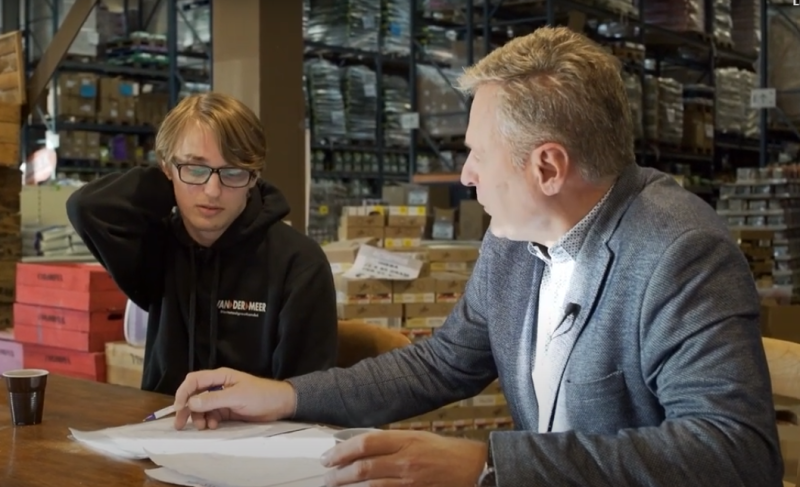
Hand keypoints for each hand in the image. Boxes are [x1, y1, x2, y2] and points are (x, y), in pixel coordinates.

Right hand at [172, 367, 295, 430]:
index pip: (194, 381)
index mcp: (220, 376)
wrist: (280, 404)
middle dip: (186, 408)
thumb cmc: (261, 395)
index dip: (183, 393)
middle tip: (180, 424)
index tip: (179, 408)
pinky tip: (214, 426)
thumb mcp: (236, 397)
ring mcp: (222, 399)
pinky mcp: (227, 410)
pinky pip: (211, 415)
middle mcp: (218, 386)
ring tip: (204, 427)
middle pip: (194, 395)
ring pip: (201, 408)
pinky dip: (209, 421)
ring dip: (199, 417)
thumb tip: (190, 403)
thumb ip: (213, 400)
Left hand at [321, 430, 486, 486]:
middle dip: (339, 473)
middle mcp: (407, 460)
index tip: (328, 457)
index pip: (366, 443)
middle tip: (326, 476)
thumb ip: (393, 442)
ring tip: (336, 486)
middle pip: (363, 468)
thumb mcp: (420, 437)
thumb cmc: (449, 452)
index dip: (342, 451)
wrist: (476, 469)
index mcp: (407, 440)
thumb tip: (362, 447)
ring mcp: (411, 482)